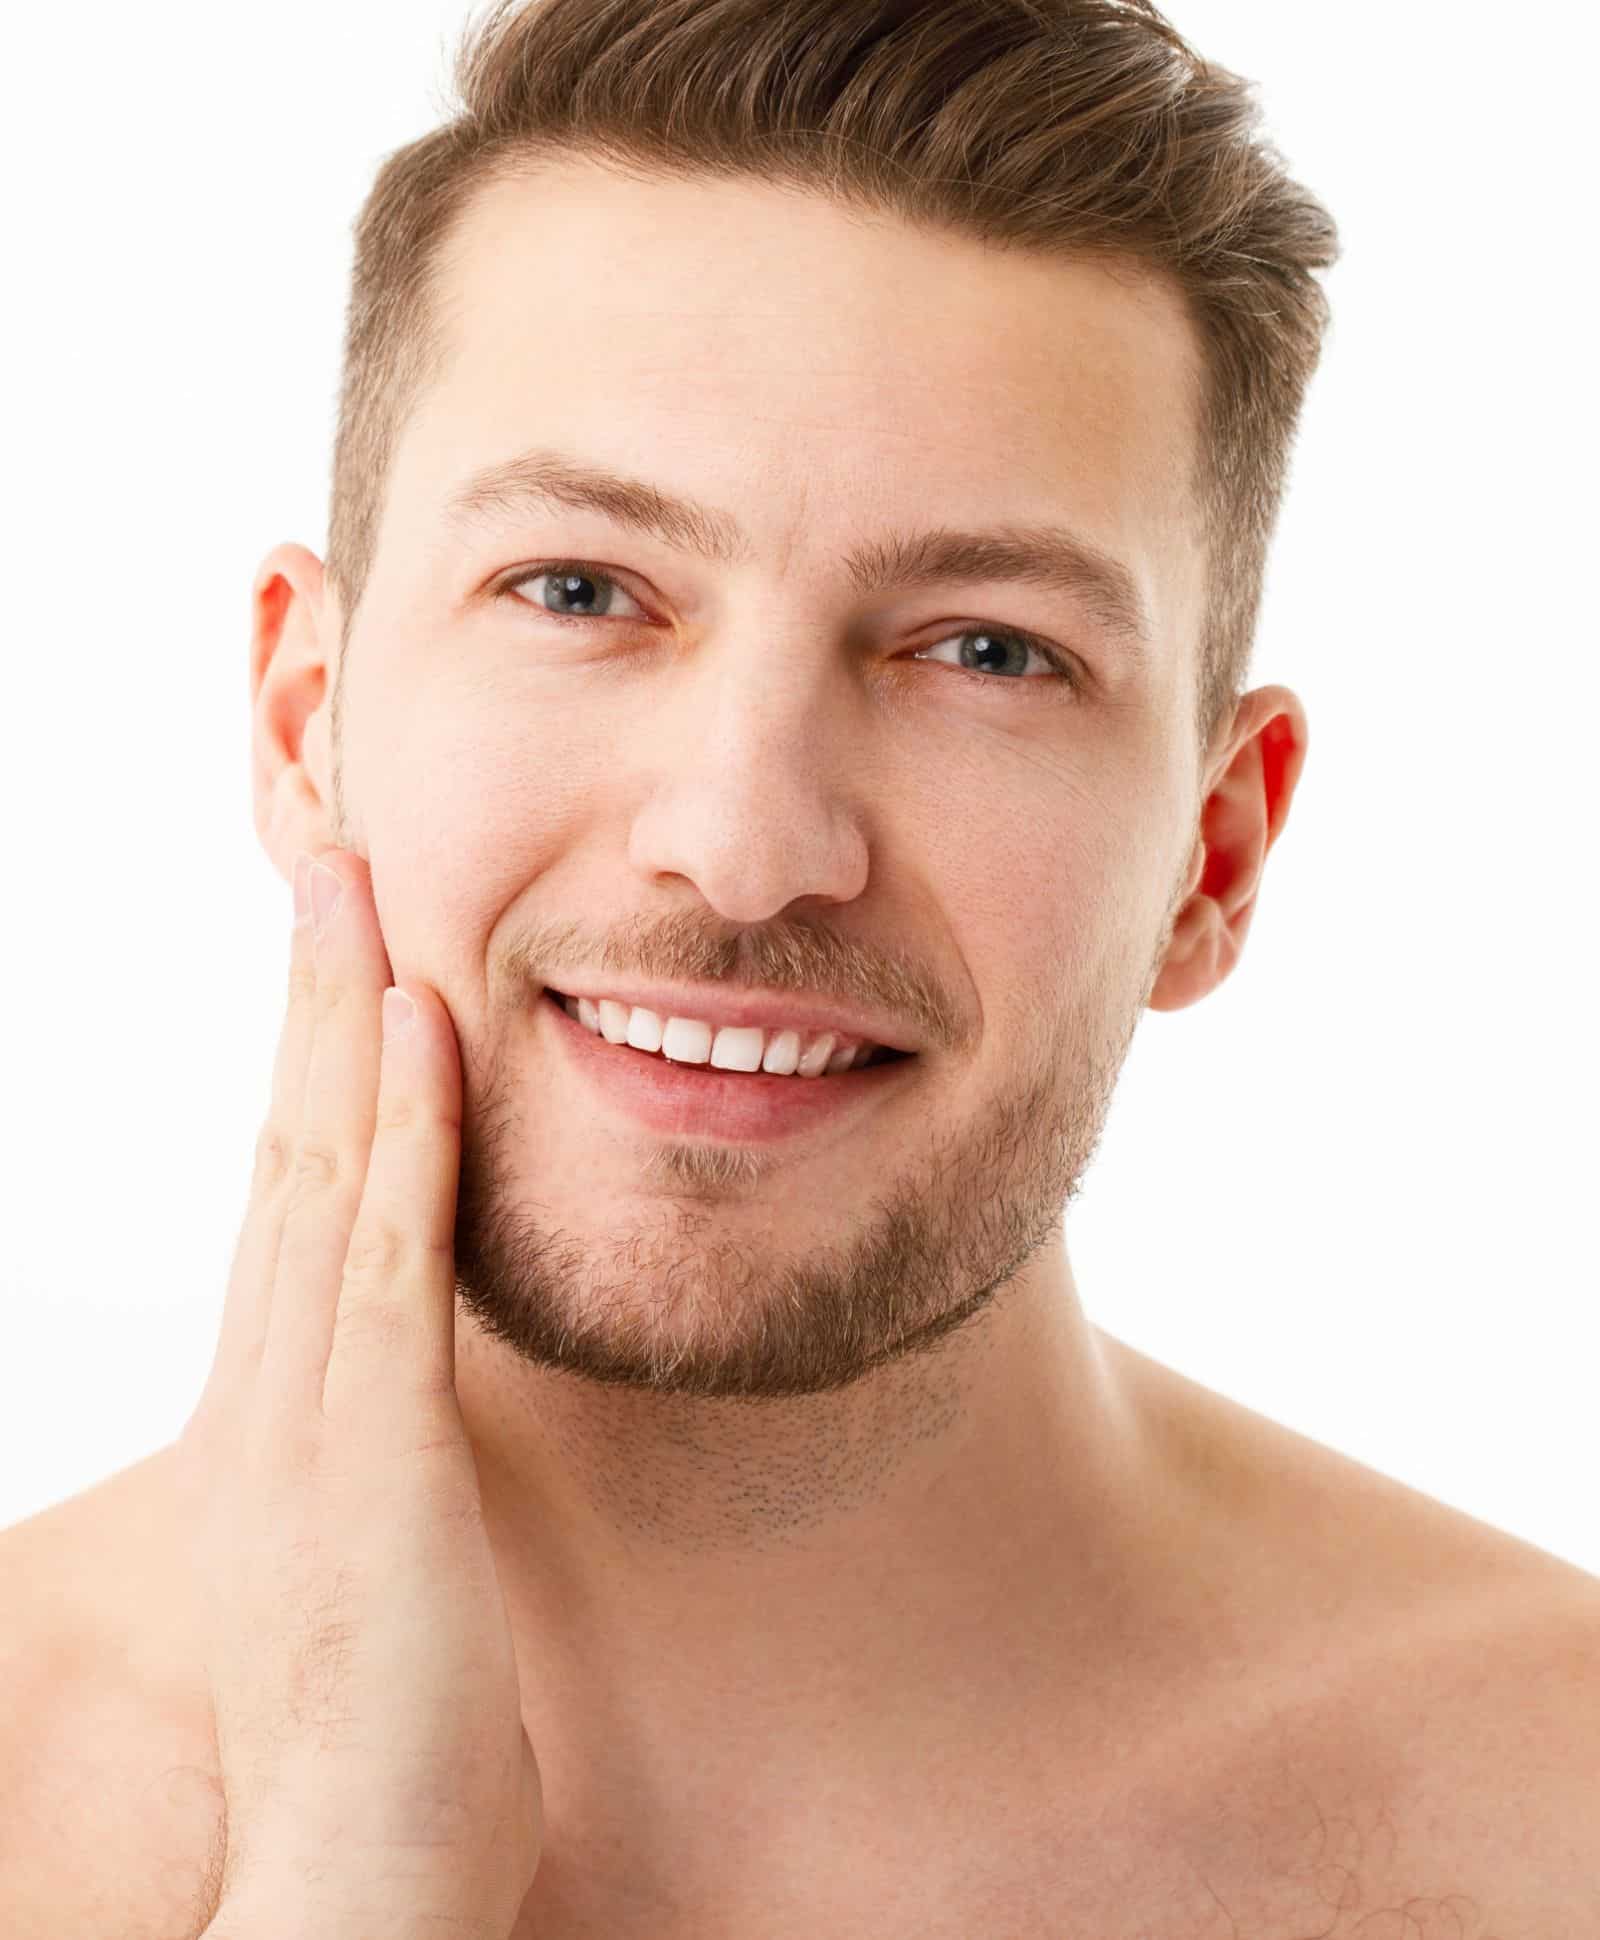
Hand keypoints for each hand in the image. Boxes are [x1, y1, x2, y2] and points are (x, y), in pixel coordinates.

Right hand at [173, 848, 541, 1939]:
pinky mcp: (370, 1448)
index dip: (319, 1069)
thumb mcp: (391, 1563)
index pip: (301, 1198)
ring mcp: (314, 1408)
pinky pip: (392, 1257)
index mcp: (291, 1405)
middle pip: (294, 1150)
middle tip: (329, 865)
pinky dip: (406, 1134)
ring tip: (355, 890)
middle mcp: (281, 1383)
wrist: (350, 1882)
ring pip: (327, 1168)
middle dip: (312, 1001)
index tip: (347, 967)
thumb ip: (400, 1463)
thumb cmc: (393, 1738)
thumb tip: (433, 1402)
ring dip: (344, 1019)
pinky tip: (422, 1032)